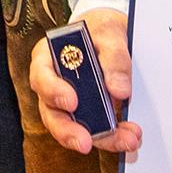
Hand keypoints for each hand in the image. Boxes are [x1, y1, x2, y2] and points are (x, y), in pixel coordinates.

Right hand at [29, 8, 140, 154]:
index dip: (54, 92)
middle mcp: (52, 85)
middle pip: (52, 114)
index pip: (42, 78)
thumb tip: (119, 90)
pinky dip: (112, 137)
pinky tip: (129, 137)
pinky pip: (94, 131)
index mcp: (47, 59)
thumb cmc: (101, 29)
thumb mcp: (110, 32)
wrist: (110, 35)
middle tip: (86, 143)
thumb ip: (114, 58)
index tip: (72, 102)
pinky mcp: (86, 115)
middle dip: (69, 132)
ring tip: (127, 140)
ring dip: (100, 138)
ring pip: (74, 129)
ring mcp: (67, 103)